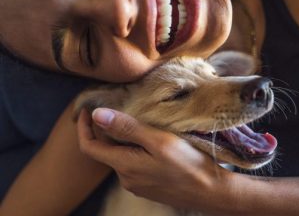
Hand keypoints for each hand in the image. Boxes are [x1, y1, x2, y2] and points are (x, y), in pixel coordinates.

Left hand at [77, 108, 233, 212]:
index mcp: (124, 165)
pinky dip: (135, 151)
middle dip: (108, 131)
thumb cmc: (188, 164)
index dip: (83, 127)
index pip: (89, 147)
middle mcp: (126, 178)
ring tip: (140, 123)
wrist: (211, 191)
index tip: (86, 110)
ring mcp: (137, 185)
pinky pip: (134, 165)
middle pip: (106, 151)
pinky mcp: (149, 187)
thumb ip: (128, 128)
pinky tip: (151, 142)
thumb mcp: (158, 141)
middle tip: (120, 109)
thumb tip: (97, 115)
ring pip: (122, 157)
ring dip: (124, 140)